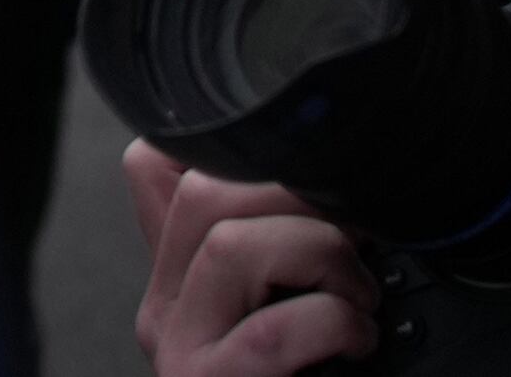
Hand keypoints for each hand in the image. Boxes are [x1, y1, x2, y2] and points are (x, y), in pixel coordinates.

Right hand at [128, 142, 378, 374]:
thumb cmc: (308, 372)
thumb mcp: (287, 311)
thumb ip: (286, 257)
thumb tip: (344, 195)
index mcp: (176, 283)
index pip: (151, 166)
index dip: (230, 154)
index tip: (307, 185)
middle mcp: (166, 310)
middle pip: (202, 192)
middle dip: (298, 199)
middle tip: (356, 240)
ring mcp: (182, 351)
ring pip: (230, 244)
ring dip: (323, 256)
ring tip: (359, 297)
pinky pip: (272, 329)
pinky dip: (336, 323)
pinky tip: (358, 339)